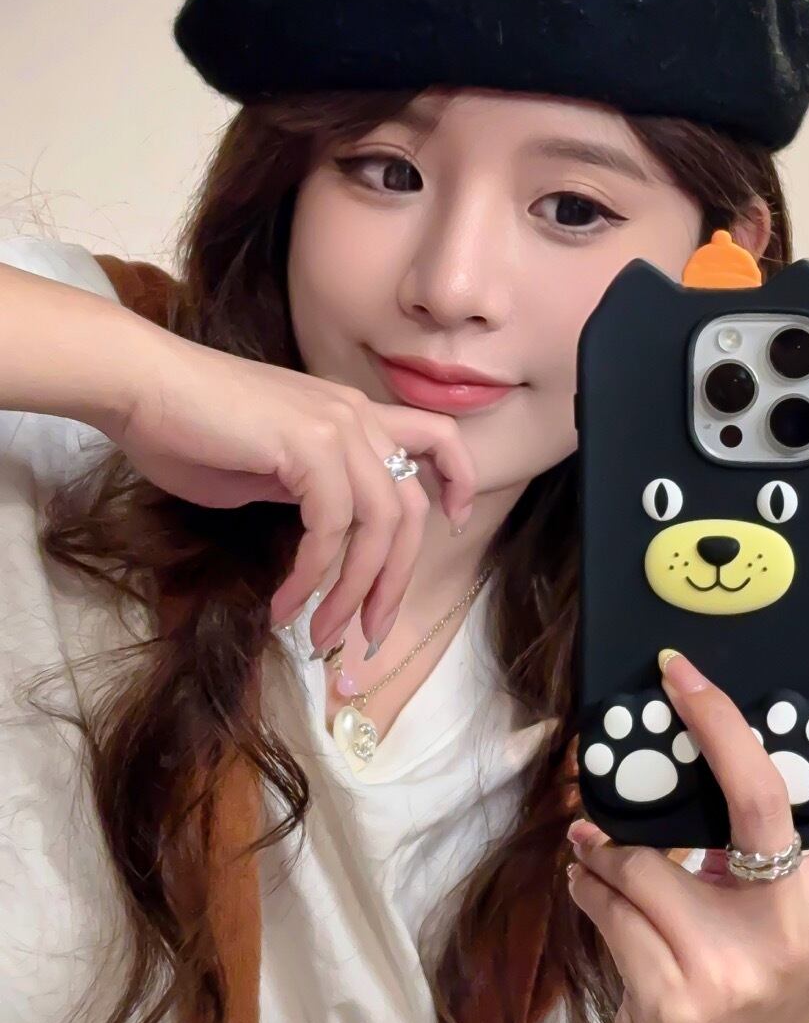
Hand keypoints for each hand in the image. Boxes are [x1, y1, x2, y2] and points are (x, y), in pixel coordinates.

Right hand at [104, 331, 475, 653]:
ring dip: (353, 592)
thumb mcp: (269, 471)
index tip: (455, 521)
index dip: (457, 479)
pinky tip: (286, 605)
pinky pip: (332, 527)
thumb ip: (310, 495)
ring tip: (322, 635)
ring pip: (379, 525)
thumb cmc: (190, 430)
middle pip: (409, 509)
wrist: (138, 387)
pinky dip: (313, 576)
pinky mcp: (309, 445)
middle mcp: (357, 416)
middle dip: (394, 582)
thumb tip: (329, 539)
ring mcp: (337, 426)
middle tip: (370, 635)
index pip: (435, 439)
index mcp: (354, 415)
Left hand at [564, 631, 808, 1022]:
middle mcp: (804, 930)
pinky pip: (611, 901)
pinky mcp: (678, 994)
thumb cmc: (747, 991)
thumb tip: (707, 746)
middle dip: (713, 721)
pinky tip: (590, 888)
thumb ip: (766, 851)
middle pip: (765, 796)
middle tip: (674, 674)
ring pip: (649, 858)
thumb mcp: (781, 924)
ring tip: (599, 852)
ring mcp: (741, 966)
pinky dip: (587, 885)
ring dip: (607, 847)